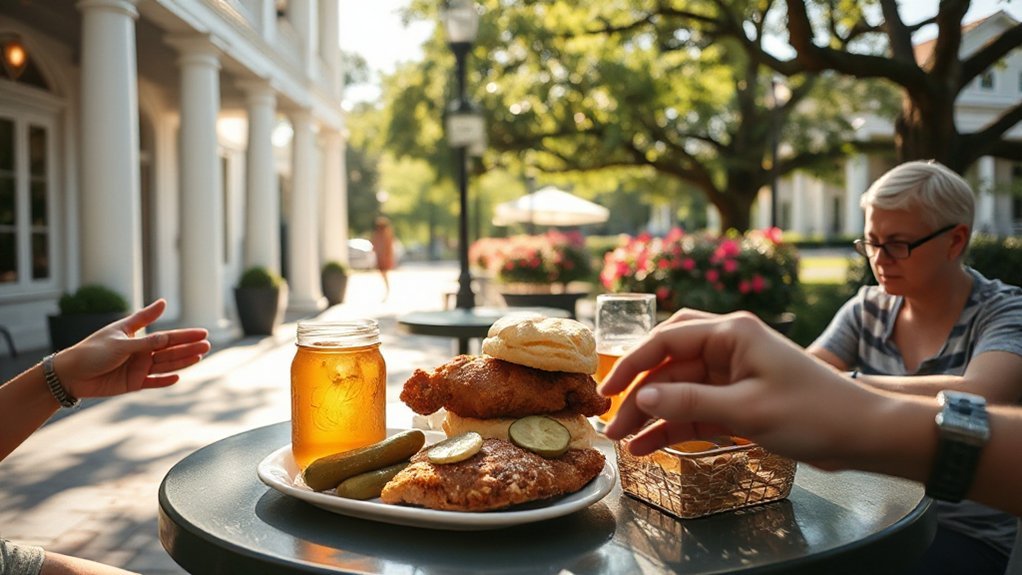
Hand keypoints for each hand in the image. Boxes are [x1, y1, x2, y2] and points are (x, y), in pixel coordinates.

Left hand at [54, 299, 210, 398]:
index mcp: (137, 337)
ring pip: (165, 365)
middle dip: (188, 348)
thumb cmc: (92, 352)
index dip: (185, 335)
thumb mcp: (121, 342)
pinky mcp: (133, 383)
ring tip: (200, 357)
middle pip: (170, 350)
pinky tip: (178, 377)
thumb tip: (167, 323)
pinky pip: (154, 382)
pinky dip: (165, 381)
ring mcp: (138, 368)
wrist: (70, 375)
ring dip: (182, 361)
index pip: (166, 336)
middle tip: (207, 345)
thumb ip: (147, 340)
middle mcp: (141, 352)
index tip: (203, 333)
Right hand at [600, 310, 881, 470]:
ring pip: (678, 389)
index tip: (606, 392)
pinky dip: (673, 425)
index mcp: (731, 333)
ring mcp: (732, 373)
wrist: (861, 434)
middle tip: (610, 418)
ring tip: (624, 441)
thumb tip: (640, 398)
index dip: (631, 365)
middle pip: (667, 363)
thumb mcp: (746, 409)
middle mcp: (727, 346)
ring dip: (652, 413)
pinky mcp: (738, 398)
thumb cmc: (812, 412)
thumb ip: (689, 402)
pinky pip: (696, 409)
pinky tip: (649, 445)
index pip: (666, 340)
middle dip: (637, 390)